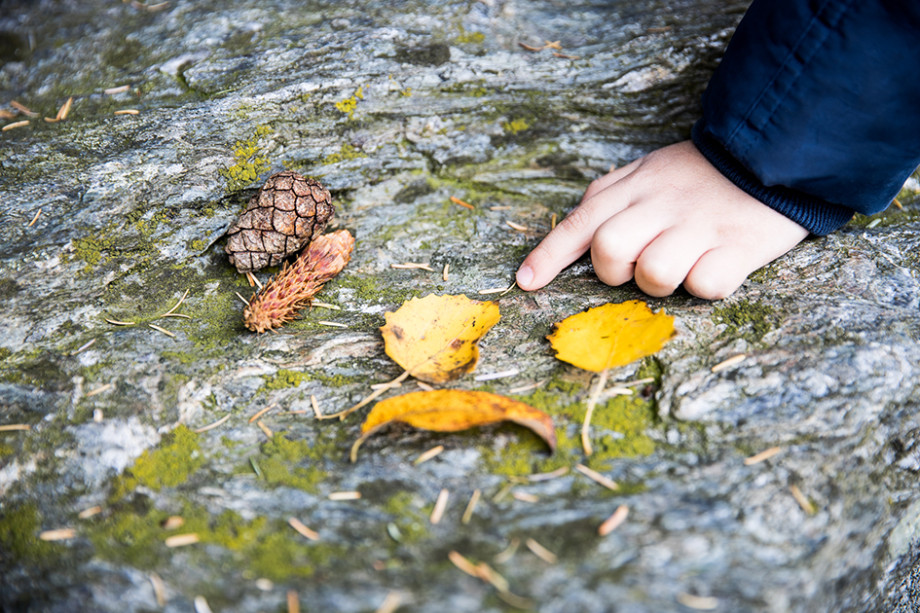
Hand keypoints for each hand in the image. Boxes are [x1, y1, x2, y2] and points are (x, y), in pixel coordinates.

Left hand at [515, 141, 808, 298]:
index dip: (548, 256)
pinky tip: (717, 264)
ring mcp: (700, 226)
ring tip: (683, 262)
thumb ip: (611, 196)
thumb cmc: (702, 173)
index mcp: (635, 186)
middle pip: (610, 252)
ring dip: (662, 281)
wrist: (775, 151)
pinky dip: (707, 285)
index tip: (525, 282)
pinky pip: (706, 285)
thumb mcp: (649, 169)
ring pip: (654, 274)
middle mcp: (661, 205)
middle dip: (614, 271)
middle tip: (636, 265)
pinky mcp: (739, 247)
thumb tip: (578, 232)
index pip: (580, 222)